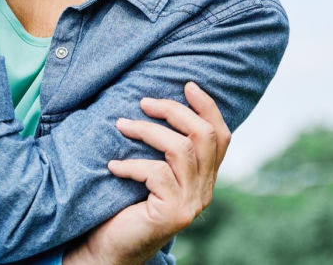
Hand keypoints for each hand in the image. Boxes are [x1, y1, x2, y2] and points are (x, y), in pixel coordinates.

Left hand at [64, 83, 230, 264]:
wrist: (111, 247)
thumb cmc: (125, 202)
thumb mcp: (152, 169)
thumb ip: (163, 146)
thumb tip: (152, 101)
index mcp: (203, 176)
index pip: (220, 136)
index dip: (208, 107)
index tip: (187, 85)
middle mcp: (204, 190)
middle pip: (205, 136)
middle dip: (174, 111)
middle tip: (144, 102)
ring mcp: (191, 203)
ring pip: (181, 150)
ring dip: (148, 131)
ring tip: (121, 125)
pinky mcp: (173, 214)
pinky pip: (156, 174)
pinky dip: (132, 164)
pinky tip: (113, 166)